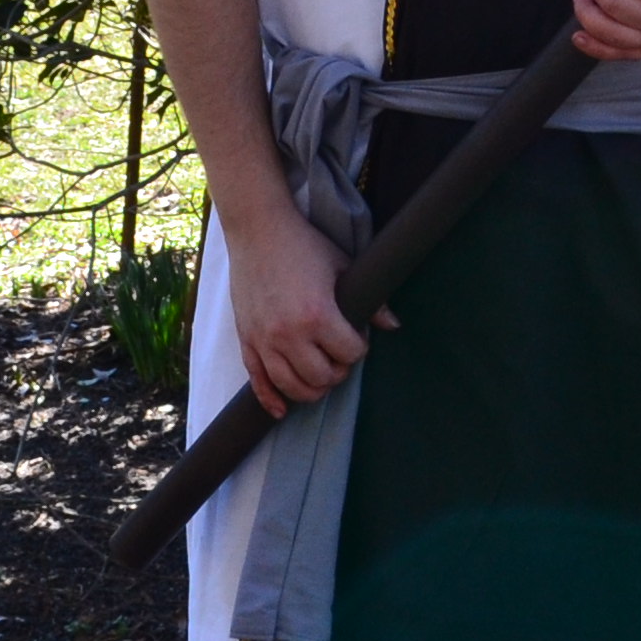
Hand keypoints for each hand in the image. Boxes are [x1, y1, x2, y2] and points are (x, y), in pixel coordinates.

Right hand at [224, 202, 376, 408]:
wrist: (258, 230)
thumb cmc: (303, 246)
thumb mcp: (343, 267)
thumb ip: (370, 302)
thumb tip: (393, 326)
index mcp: (317, 315)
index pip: (350, 353)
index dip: (359, 347)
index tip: (356, 335)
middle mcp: (289, 334)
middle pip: (322, 377)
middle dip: (338, 370)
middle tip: (339, 354)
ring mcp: (264, 340)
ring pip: (292, 387)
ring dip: (312, 388)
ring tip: (321, 374)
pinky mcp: (246, 340)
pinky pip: (258, 382)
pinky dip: (271, 400)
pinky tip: (282, 410)